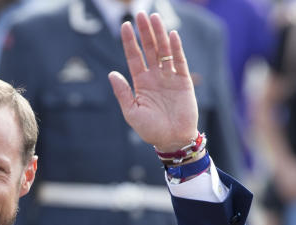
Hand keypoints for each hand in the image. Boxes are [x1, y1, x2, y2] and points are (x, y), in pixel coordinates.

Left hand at [108, 11, 198, 151]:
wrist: (171, 139)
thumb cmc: (150, 129)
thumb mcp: (131, 111)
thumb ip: (122, 92)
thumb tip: (111, 73)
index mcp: (141, 82)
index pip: (134, 57)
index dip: (130, 42)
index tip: (125, 26)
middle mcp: (155, 76)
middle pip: (150, 48)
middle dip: (145, 31)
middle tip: (140, 13)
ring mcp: (169, 77)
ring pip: (164, 50)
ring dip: (160, 34)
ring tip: (154, 17)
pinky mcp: (184, 81)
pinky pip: (179, 61)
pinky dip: (176, 48)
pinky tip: (172, 35)